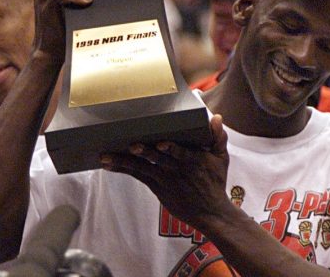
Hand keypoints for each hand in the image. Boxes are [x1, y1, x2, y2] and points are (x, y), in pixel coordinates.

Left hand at [101, 114, 231, 227]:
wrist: (210, 212)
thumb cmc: (215, 182)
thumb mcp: (221, 159)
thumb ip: (219, 137)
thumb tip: (217, 118)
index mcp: (193, 160)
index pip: (181, 152)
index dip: (171, 148)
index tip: (161, 143)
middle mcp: (176, 169)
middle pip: (158, 158)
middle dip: (144, 152)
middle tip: (131, 145)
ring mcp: (164, 178)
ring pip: (142, 167)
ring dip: (124, 161)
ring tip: (107, 156)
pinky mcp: (156, 186)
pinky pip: (137, 176)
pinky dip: (123, 169)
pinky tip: (108, 164)